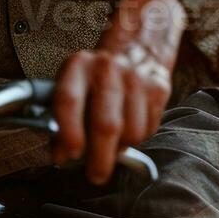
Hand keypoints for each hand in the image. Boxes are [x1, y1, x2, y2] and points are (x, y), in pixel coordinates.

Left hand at [52, 0, 184, 184]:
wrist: (139, 43)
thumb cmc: (97, 74)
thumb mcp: (73, 83)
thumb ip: (62, 116)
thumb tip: (60, 155)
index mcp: (78, 65)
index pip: (68, 100)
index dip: (67, 133)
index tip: (67, 155)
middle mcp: (107, 69)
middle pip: (106, 124)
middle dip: (99, 159)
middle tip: (95, 175)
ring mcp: (136, 79)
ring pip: (131, 133)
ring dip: (121, 148)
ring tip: (113, 142)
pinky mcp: (159, 89)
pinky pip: (148, 130)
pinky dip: (138, 138)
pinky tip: (130, 125)